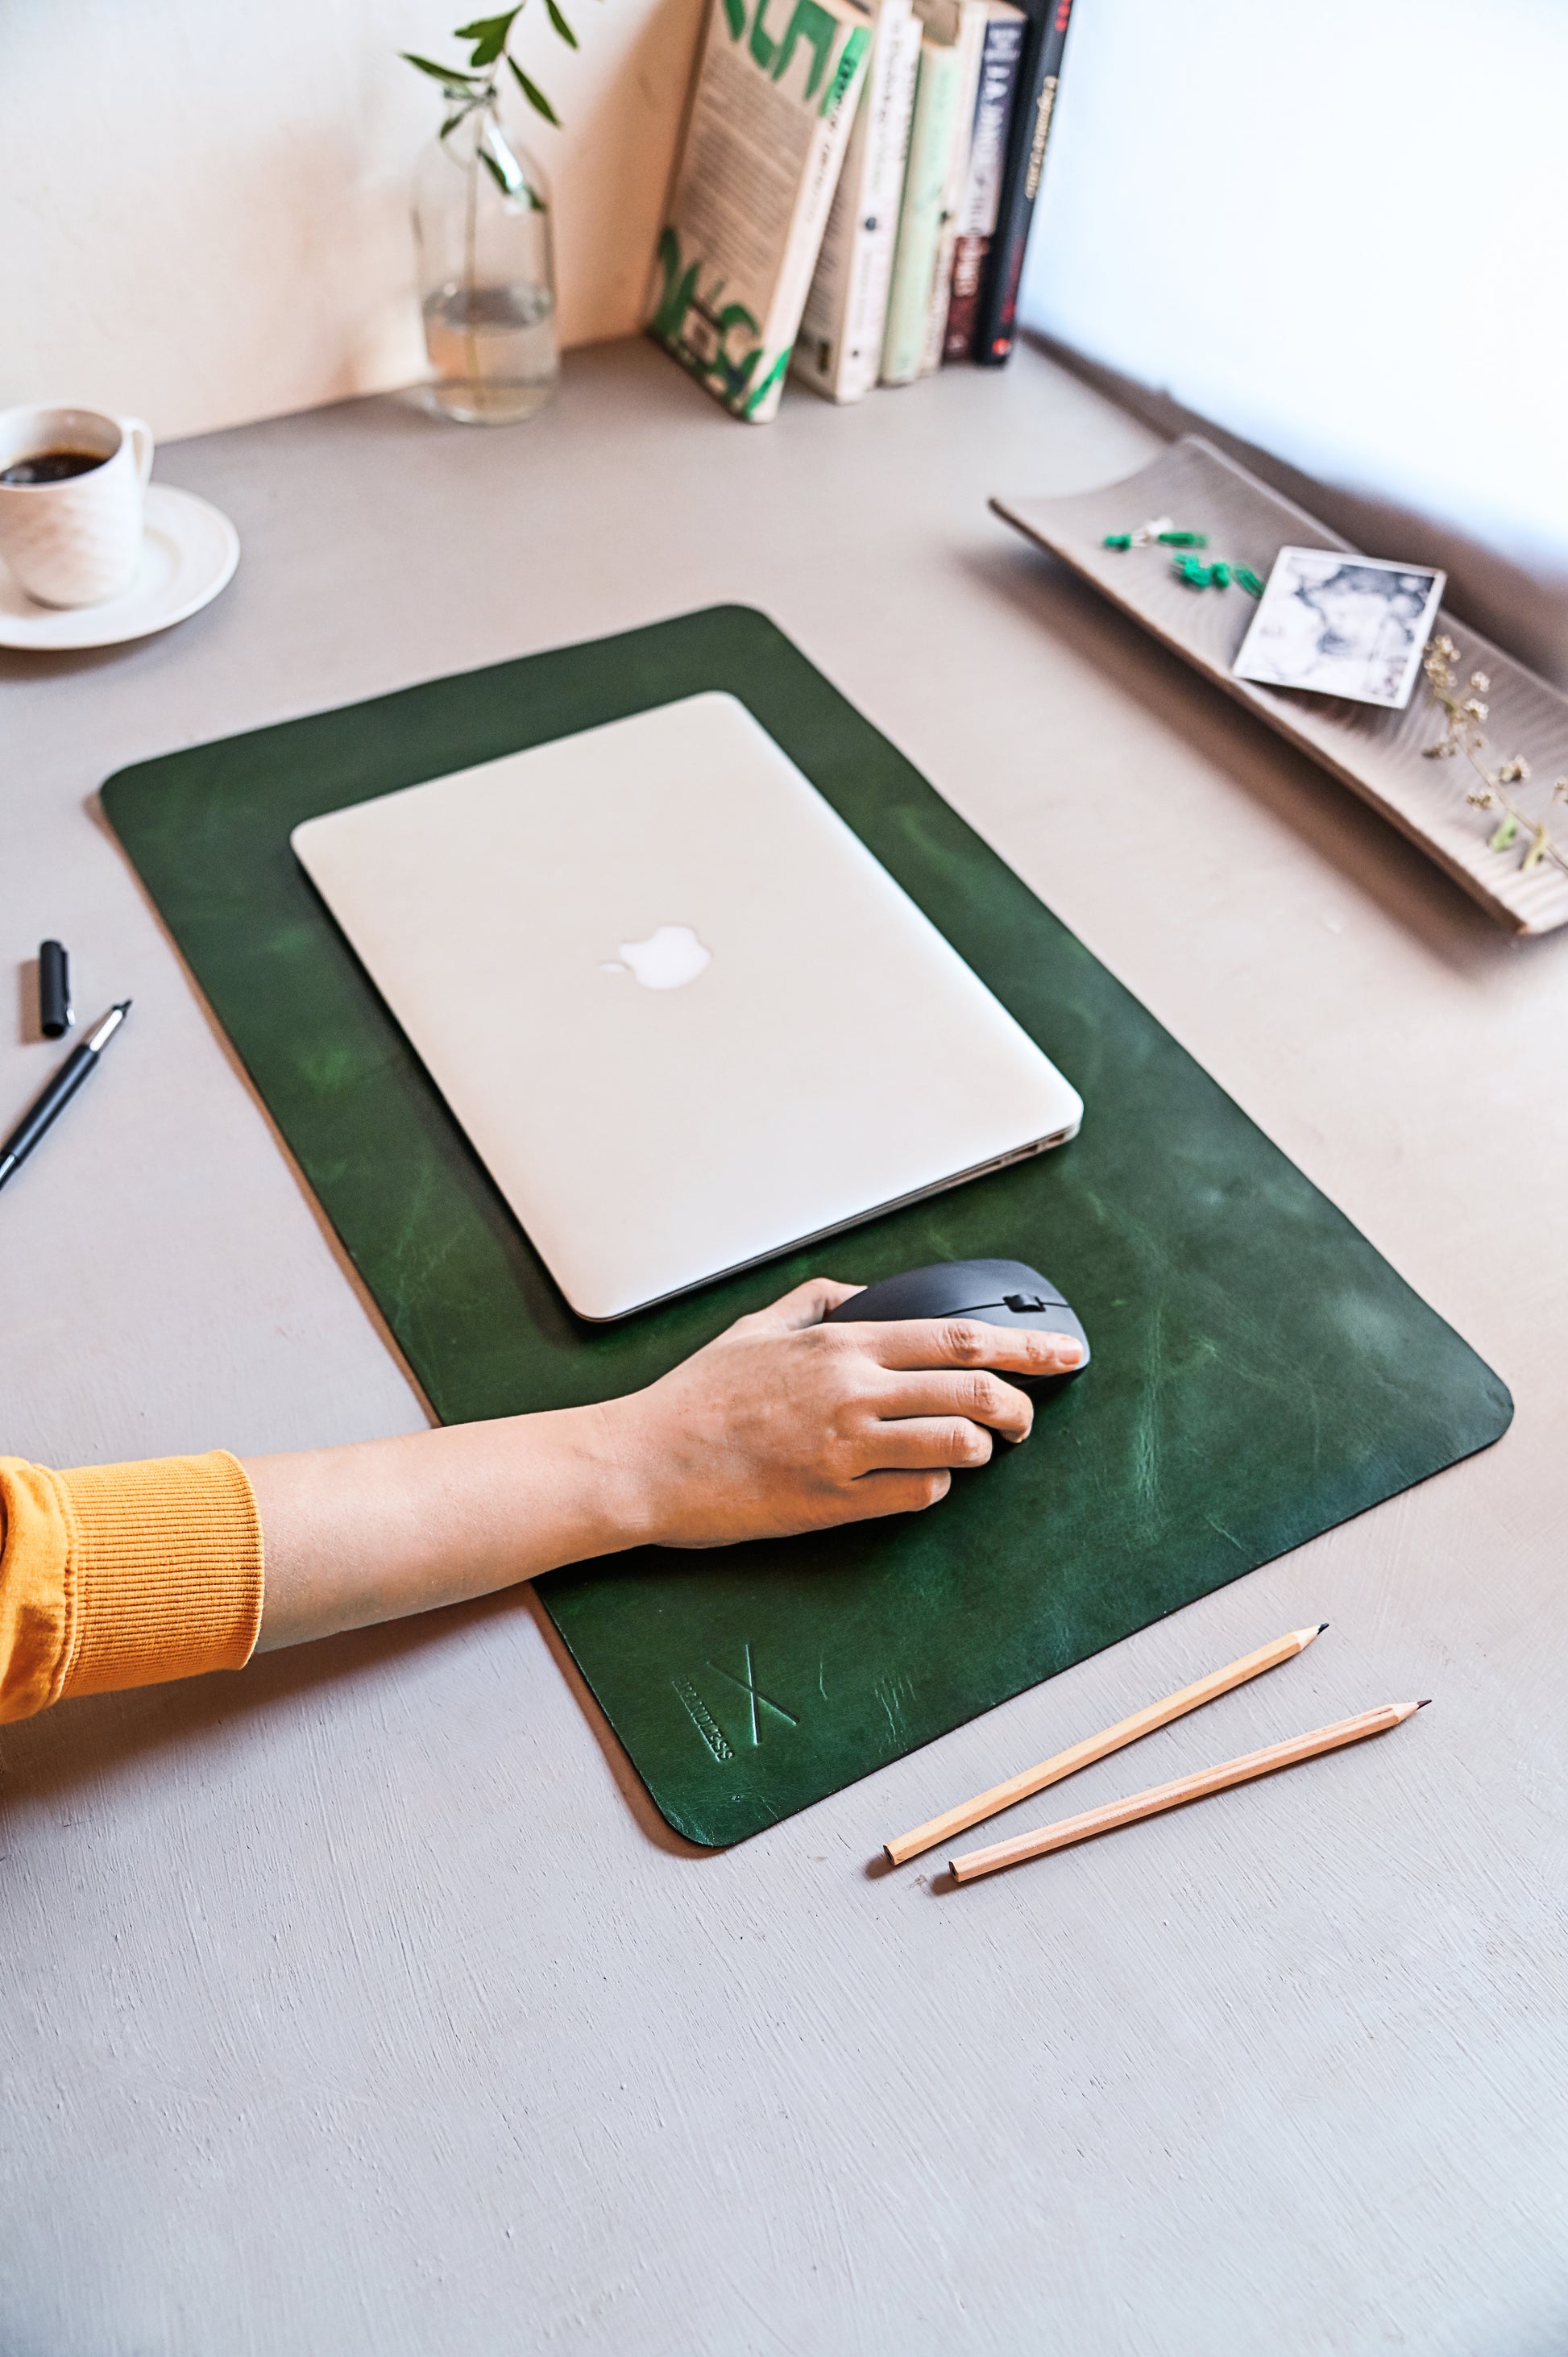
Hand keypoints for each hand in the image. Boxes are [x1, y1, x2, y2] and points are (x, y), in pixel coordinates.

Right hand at [602, 1276, 1083, 1550]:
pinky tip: (921, 1481)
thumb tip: (862, 1292)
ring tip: (976, 1450)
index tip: (1063, 1352)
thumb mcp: (754, 1326)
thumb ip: (815, 1300)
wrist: (645, 1461)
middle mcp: (851, 1391)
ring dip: (981, 1449)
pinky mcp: (834, 1501)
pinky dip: (934, 1488)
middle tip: (1028, 1417)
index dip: (1024, 1343)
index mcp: (840, 1342)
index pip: (957, 1335)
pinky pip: (917, 1495)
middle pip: (975, 1389)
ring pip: (957, 1445)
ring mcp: (846, 1448)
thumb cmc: (694, 1397)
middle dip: (1021, 1404)